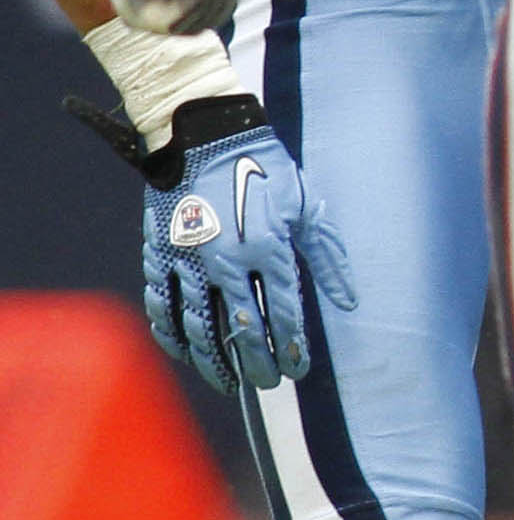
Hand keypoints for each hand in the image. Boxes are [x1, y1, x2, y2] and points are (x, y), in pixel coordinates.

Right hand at [138, 100, 356, 398]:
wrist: (203, 136)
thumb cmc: (264, 169)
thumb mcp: (306, 207)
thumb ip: (327, 257)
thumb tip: (348, 302)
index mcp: (269, 247)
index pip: (285, 312)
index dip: (293, 346)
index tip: (299, 368)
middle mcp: (227, 260)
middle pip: (242, 327)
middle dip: (257, 362)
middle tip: (268, 382)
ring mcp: (188, 258)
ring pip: (198, 325)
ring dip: (214, 359)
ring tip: (229, 381)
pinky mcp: (160, 253)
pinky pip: (162, 304)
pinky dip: (172, 333)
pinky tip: (185, 352)